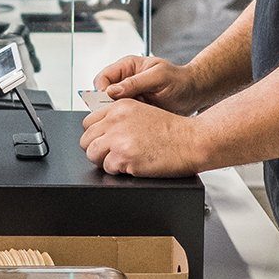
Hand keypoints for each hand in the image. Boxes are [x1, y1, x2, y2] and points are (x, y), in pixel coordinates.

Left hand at [79, 101, 205, 176]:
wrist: (192, 141)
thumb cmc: (173, 129)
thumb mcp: (142, 111)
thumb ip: (119, 118)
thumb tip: (102, 131)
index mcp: (118, 107)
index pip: (88, 122)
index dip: (96, 135)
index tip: (103, 142)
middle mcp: (115, 121)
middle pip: (86, 139)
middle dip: (97, 149)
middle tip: (112, 154)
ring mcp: (118, 139)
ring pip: (92, 154)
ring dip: (104, 161)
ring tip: (121, 161)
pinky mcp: (124, 158)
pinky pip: (108, 168)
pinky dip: (119, 171)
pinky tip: (133, 165)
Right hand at [93, 55, 199, 114]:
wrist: (193, 95)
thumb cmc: (179, 80)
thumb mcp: (159, 77)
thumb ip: (136, 81)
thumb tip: (113, 90)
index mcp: (127, 66)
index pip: (103, 78)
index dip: (102, 91)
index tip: (110, 102)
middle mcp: (125, 80)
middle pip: (103, 94)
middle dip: (111, 105)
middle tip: (124, 110)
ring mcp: (129, 95)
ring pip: (112, 108)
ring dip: (122, 113)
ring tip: (140, 111)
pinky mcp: (135, 109)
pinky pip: (123, 116)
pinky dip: (130, 120)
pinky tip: (143, 118)